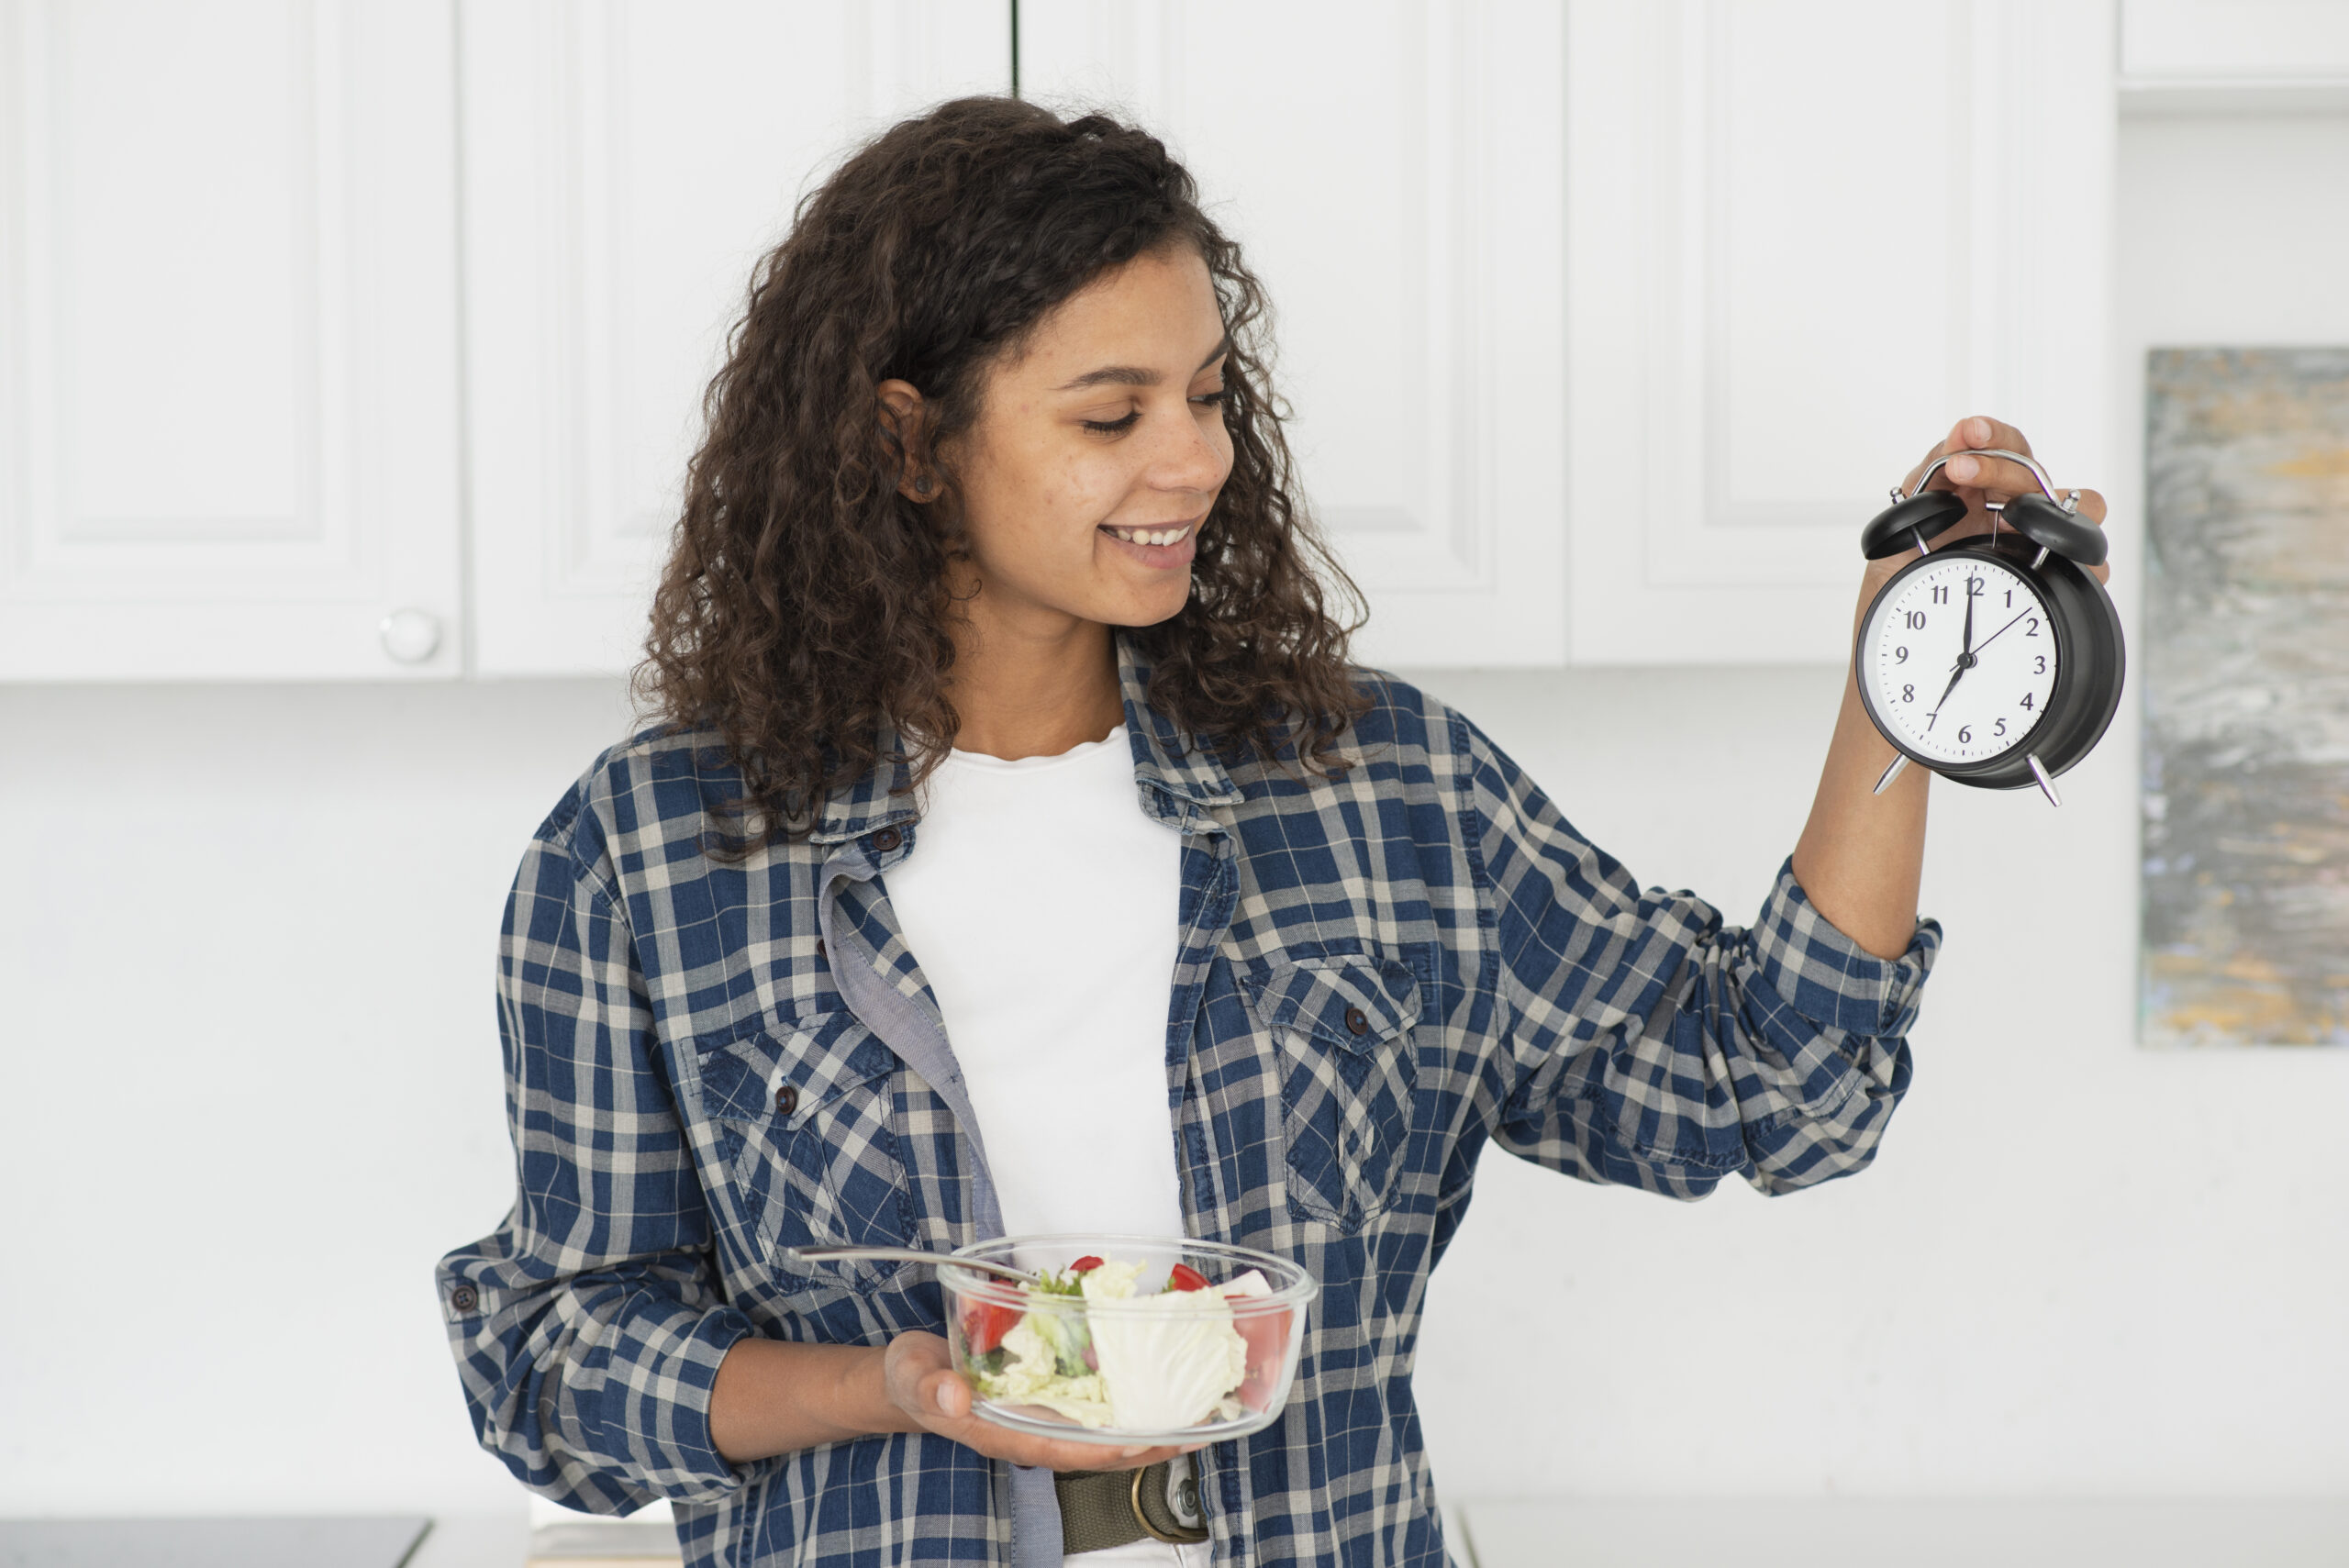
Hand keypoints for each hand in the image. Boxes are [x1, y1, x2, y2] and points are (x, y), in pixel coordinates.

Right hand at [880, 1330, 1196, 1473]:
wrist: (911, 1375)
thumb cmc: (913, 1377)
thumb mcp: (913, 1376)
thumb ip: (930, 1387)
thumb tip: (954, 1396)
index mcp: (1005, 1433)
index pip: (1067, 1450)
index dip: (1111, 1449)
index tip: (1151, 1441)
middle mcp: (1033, 1431)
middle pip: (1102, 1448)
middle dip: (1151, 1441)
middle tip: (1202, 1426)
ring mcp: (1044, 1417)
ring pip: (1108, 1430)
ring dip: (1152, 1424)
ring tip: (1202, 1411)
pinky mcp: (1050, 1397)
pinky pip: (1098, 1406)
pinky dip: (1132, 1399)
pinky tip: (1162, 1385)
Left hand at [1866, 415, 2113, 604]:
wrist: (1906, 664)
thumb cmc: (1901, 601)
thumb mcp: (1895, 541)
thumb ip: (1920, 489)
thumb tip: (1949, 447)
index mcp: (1974, 497)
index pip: (2000, 448)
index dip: (1991, 436)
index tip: (1969, 432)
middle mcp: (2012, 516)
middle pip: (2037, 474)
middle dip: (2000, 466)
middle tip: (1961, 471)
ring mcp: (2039, 549)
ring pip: (2081, 510)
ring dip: (2052, 510)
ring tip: (2014, 520)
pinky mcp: (2056, 585)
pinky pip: (2088, 565)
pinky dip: (2080, 561)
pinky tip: (2045, 568)